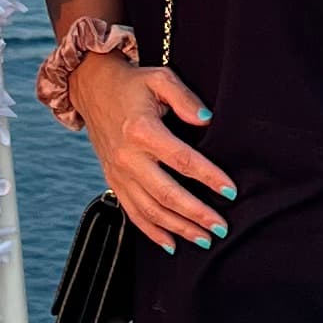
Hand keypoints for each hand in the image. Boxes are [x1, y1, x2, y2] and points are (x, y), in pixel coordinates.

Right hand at [78, 56, 235, 251]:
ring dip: (179, 228)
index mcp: (143, 131)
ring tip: (204, 239)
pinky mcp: (113, 180)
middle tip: (221, 227)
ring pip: (150, 210)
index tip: (230, 191)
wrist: (92, 88)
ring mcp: (118, 172)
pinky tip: (171, 244)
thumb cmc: (132, 84)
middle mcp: (128, 157)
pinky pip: (132, 212)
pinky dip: (152, 232)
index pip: (182, 160)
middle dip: (197, 214)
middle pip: (167, 194)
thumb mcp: (160, 79)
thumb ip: (185, 99)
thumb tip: (207, 120)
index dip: (209, 177)